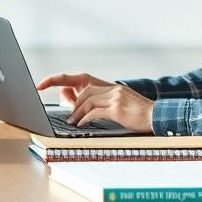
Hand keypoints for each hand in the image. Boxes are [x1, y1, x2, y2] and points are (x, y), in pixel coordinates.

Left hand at [38, 74, 153, 132]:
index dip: (58, 79)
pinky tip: (81, 124)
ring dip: (76, 112)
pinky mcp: (118, 108)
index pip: (80, 77)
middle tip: (67, 115)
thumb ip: (97, 101)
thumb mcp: (118, 105)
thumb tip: (70, 99)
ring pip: (87, 100)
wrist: (159, 117)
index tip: (41, 84)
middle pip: (83, 90)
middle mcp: (112, 88)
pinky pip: (95, 112)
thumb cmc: (138, 115)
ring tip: (72, 122)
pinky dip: (85, 118)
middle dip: (71, 102)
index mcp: (110, 86)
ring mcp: (115, 96)